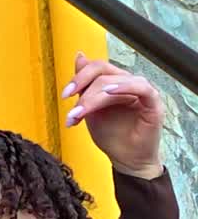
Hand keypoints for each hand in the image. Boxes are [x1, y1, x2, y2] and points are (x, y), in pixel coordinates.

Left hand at [61, 51, 163, 177]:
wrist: (127, 161)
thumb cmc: (112, 137)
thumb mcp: (91, 110)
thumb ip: (85, 86)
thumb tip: (80, 57)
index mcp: (114, 83)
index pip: (96, 68)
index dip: (79, 77)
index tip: (64, 94)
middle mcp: (128, 84)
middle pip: (103, 72)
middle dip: (82, 89)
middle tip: (72, 110)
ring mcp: (141, 92)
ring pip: (115, 81)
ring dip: (94, 96)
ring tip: (81, 112)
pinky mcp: (153, 103)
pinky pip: (141, 87)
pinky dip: (125, 86)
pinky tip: (110, 92)